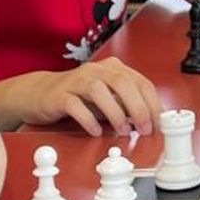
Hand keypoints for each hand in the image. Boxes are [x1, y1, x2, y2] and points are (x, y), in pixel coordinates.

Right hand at [8, 58, 161, 137]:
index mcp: (113, 68)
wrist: (41, 93)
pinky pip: (75, 105)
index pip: (140, 82)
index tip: (158, 124)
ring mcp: (77, 80)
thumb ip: (127, 105)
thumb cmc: (79, 97)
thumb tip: (150, 122)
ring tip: (123, 131)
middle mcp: (96, 70)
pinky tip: (96, 131)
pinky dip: (88, 119)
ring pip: (99, 90)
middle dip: (138, 107)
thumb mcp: (108, 99)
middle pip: (123, 83)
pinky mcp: (60, 95)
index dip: (152, 104)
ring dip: (115, 113)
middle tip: (144, 129)